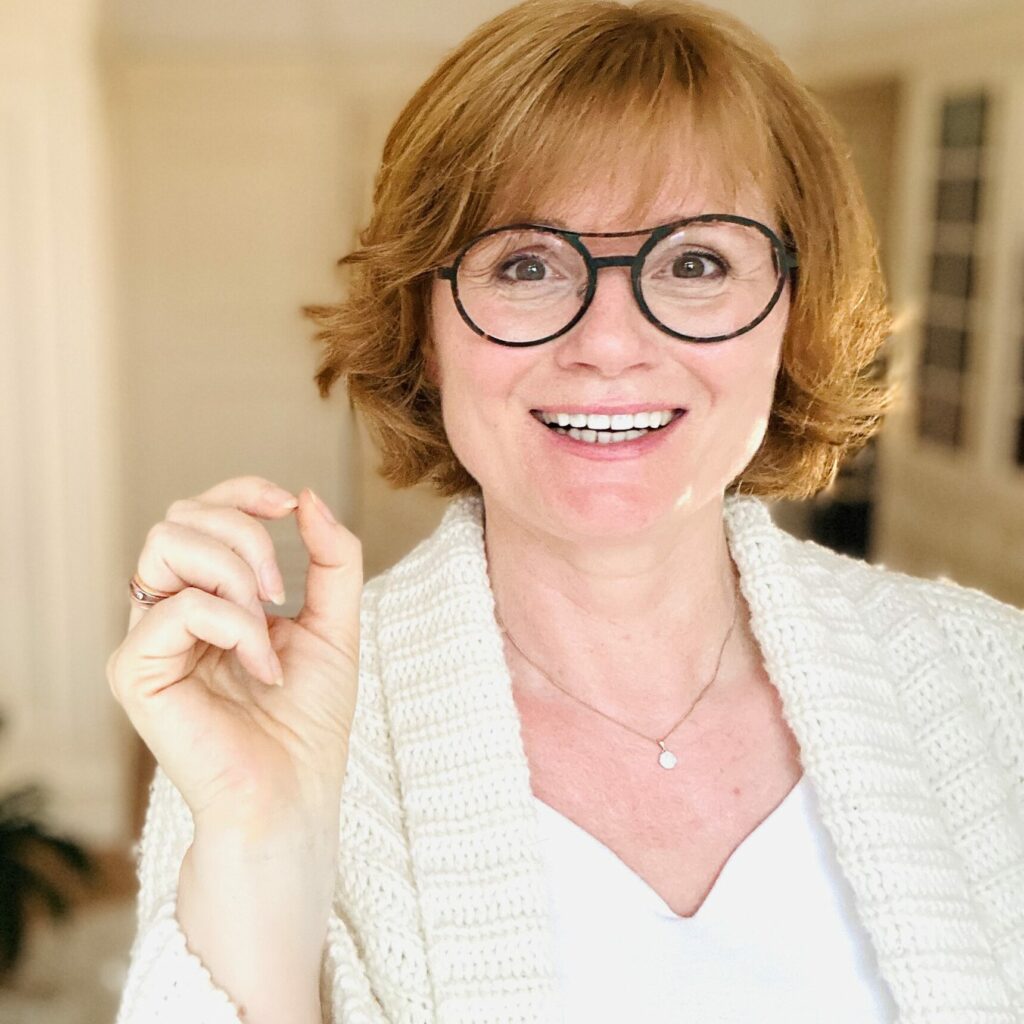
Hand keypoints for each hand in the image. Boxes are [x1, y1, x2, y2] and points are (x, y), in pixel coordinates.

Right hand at [107, 475, 361, 838]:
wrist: (296, 791)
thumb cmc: (310, 718)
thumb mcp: (336, 623)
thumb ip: (332, 559)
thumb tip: (307, 496)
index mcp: (208, 597)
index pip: (201, 513)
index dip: (242, 492)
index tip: (289, 505)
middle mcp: (169, 612)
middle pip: (179, 517)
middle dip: (244, 535)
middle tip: (281, 591)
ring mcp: (148, 640)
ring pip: (167, 545)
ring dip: (236, 573)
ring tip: (268, 626)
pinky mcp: (134, 672)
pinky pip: (180, 607)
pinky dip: (236, 626)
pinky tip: (261, 666)